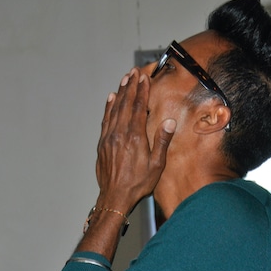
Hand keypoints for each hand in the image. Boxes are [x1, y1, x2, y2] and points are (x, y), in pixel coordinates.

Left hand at [96, 68, 175, 212]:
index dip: (142, 91)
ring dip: (119, 93)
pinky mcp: (102, 144)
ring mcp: (109, 138)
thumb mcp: (156, 166)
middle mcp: (120, 134)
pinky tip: (110, 99)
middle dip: (130, 86)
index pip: (138, 108)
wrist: (115, 197)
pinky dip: (108, 107)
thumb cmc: (137, 184)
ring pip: (114, 110)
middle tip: (133, 72)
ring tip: (124, 80)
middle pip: (125, 104)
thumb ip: (162, 142)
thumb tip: (168, 122)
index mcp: (135, 138)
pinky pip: (105, 120)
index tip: (144, 78)